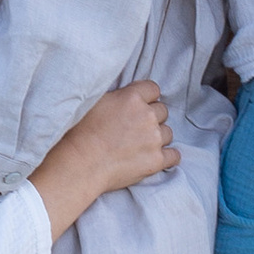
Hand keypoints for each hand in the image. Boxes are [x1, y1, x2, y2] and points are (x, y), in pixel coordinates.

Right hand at [27, 79, 177, 237]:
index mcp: (132, 97)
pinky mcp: (156, 160)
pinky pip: (174, 155)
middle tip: (136, 128)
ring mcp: (154, 139)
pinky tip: (155, 157)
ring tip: (140, 145)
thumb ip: (117, 96)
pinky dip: (167, 157)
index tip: (139, 106)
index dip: (146, 98)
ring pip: (168, 132)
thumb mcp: (95, 102)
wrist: (80, 164)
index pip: (153, 89)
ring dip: (158, 137)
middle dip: (152, 118)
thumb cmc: (80, 133)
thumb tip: (125, 95)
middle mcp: (147, 115)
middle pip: (162, 111)